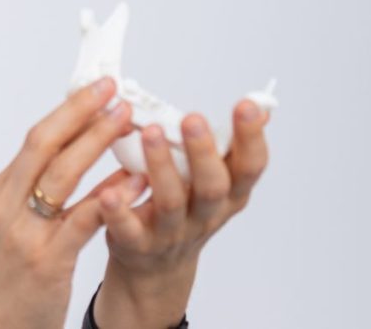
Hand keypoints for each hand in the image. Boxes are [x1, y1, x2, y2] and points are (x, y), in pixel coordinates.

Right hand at [0, 77, 138, 328]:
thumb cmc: (12, 272)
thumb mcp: (18, 219)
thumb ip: (41, 186)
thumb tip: (78, 146)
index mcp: (5, 189)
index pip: (38, 137)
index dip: (70, 108)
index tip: (99, 86)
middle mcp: (11, 204)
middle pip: (44, 145)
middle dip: (81, 113)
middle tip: (114, 91)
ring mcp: (27, 231)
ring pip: (62, 175)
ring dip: (96, 143)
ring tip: (128, 121)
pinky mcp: (47, 259)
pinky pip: (82, 219)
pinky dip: (108, 196)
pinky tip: (134, 180)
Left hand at [92, 98, 270, 326]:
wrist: (156, 266)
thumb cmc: (186, 210)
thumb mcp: (217, 181)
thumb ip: (233, 147)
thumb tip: (261, 107)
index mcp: (229, 195)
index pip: (249, 167)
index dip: (252, 139)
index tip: (247, 106)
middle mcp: (204, 215)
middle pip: (212, 187)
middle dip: (203, 152)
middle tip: (193, 118)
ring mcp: (171, 232)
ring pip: (170, 203)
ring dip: (162, 167)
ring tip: (150, 132)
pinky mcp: (136, 244)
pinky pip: (128, 229)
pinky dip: (119, 211)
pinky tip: (109, 191)